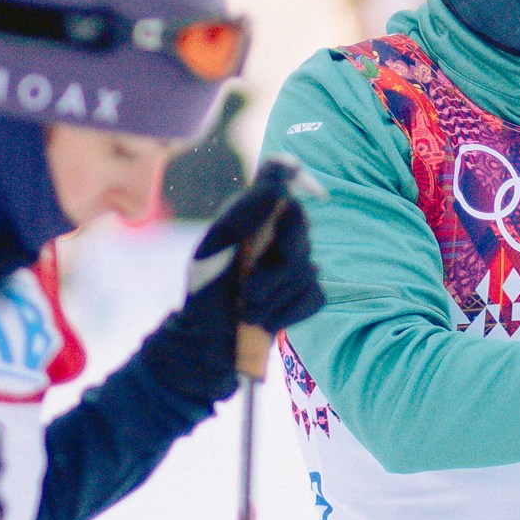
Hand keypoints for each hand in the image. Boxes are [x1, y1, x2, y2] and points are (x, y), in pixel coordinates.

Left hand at [139, 162, 325, 403]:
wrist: (208, 343)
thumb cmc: (205, 292)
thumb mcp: (213, 249)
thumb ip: (243, 214)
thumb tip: (278, 187)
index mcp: (254, 215)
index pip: (283, 179)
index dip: (296, 176)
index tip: (295, 199)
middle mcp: (279, 234)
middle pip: (301, 231)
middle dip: (274, 267)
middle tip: (248, 289)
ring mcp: (297, 265)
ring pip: (306, 270)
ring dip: (273, 297)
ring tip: (247, 310)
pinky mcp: (307, 295)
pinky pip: (314, 297)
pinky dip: (287, 313)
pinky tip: (265, 321)